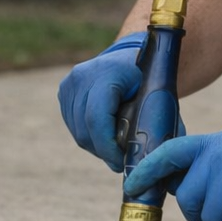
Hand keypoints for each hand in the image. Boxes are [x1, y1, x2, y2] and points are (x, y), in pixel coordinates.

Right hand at [57, 34, 144, 170]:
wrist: (131, 57)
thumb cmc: (149, 78)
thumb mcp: (157, 96)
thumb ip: (156, 124)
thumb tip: (155, 158)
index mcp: (107, 73)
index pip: (96, 118)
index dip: (107, 147)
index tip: (121, 163)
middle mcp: (82, 76)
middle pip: (84, 129)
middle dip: (103, 152)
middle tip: (121, 162)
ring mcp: (70, 83)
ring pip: (77, 132)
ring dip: (96, 147)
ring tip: (115, 149)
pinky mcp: (64, 91)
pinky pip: (73, 125)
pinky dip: (89, 136)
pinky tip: (105, 136)